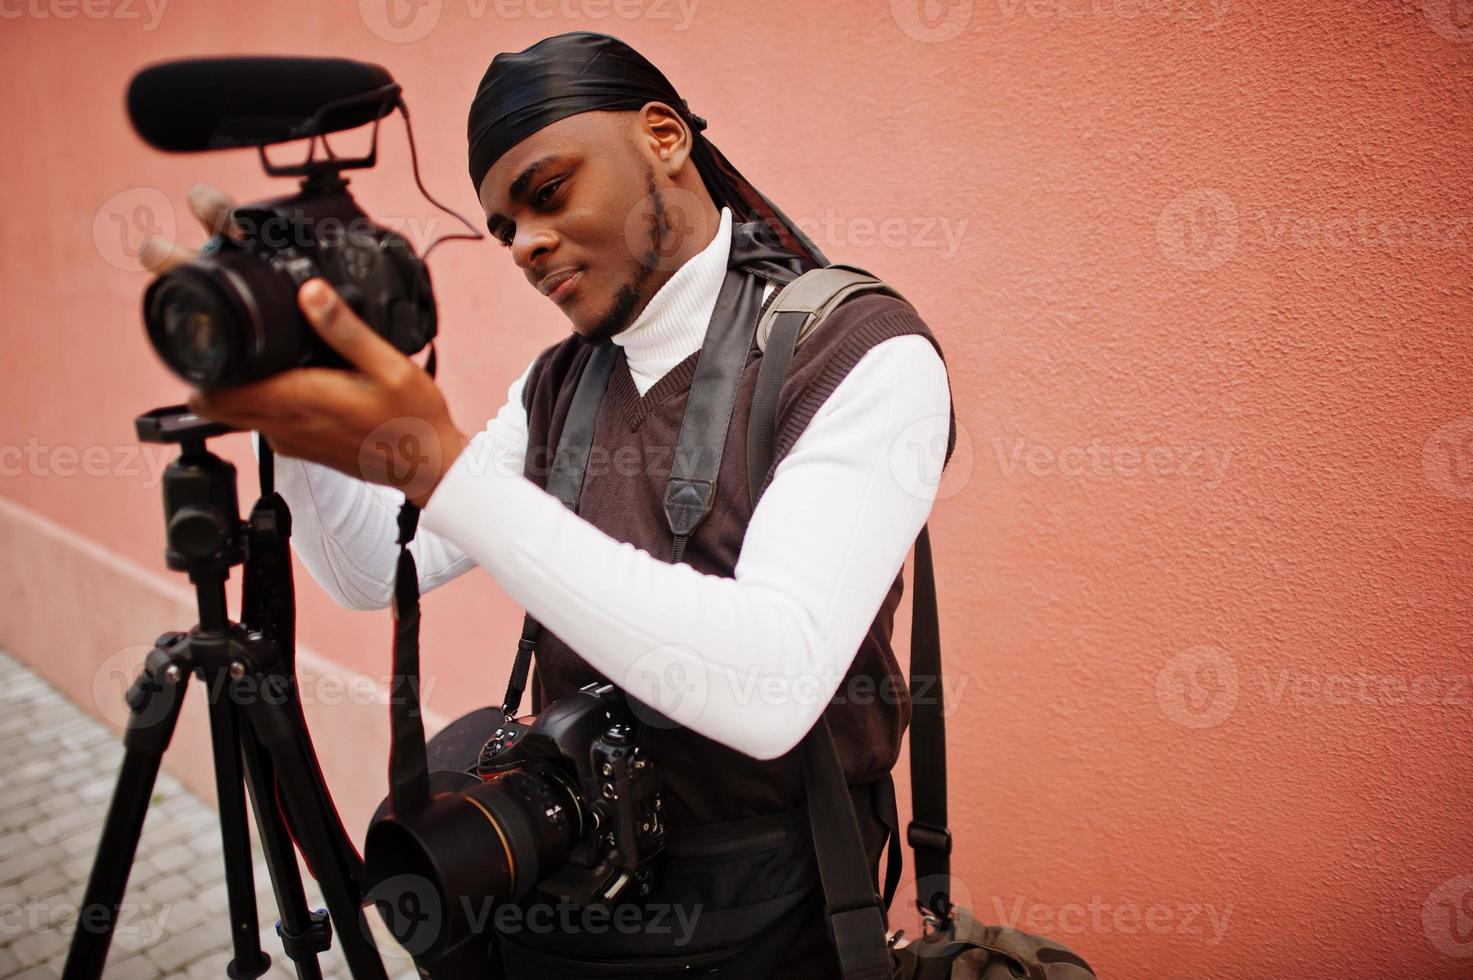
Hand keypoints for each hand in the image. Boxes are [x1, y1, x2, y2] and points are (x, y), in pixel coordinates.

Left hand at [139, 185, 466, 507]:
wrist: (430, 469)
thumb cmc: (413, 420)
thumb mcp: (390, 366)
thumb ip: (346, 330)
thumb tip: (310, 291)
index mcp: (298, 401)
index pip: (213, 393)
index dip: (194, 362)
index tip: (196, 326)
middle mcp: (283, 425)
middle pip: (212, 399)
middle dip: (204, 364)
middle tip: (212, 326)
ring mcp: (288, 439)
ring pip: (234, 409)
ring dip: (231, 380)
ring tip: (246, 345)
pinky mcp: (297, 445)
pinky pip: (260, 418)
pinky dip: (258, 396)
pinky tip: (285, 374)